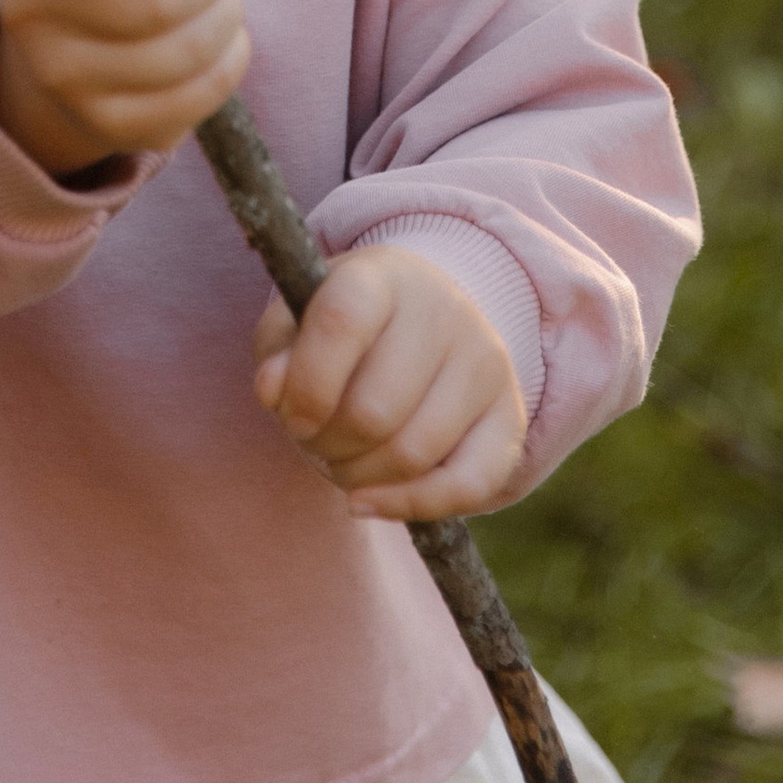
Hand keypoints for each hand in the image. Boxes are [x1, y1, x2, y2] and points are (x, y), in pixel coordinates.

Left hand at [252, 245, 525, 522]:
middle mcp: (444, 309)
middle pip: (374, 411)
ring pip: (413, 455)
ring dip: (361, 478)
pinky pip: (467, 486)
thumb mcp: (297, 324)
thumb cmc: (344, 330)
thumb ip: (276, 353)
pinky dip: (409, 506)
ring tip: (343, 460)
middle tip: (317, 441)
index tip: (293, 417)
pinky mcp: (510, 416)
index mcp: (381, 275)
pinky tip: (368, 501)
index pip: (341, 323)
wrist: (424, 319)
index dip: (307, 386)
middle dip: (329, 445)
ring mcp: (485, 361)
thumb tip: (273, 390)